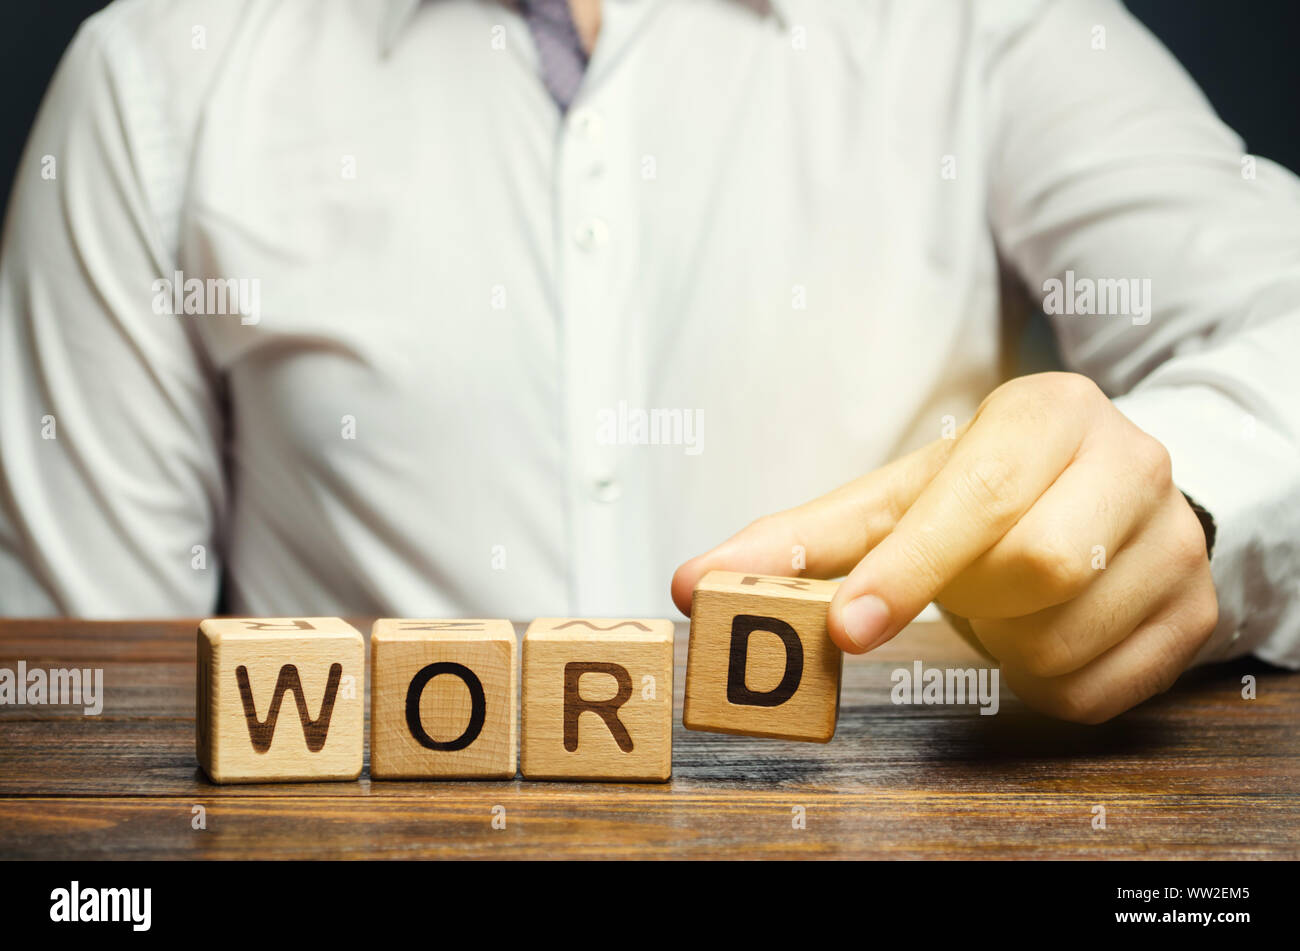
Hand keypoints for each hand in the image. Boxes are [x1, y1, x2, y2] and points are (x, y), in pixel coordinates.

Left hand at [672, 372, 1218, 722]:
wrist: (1098, 492)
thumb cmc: (980, 494)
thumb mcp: (894, 498)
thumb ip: (799, 540)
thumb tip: (691, 584)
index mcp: (1048, 412)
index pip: (982, 491)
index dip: (911, 566)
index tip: (847, 629)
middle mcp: (1130, 458)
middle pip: (1038, 566)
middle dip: (974, 603)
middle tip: (962, 596)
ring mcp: (1177, 537)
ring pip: (1066, 639)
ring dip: (1006, 648)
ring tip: (1003, 606)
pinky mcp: (1197, 608)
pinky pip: (1102, 692)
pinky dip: (1047, 686)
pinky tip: (1041, 636)